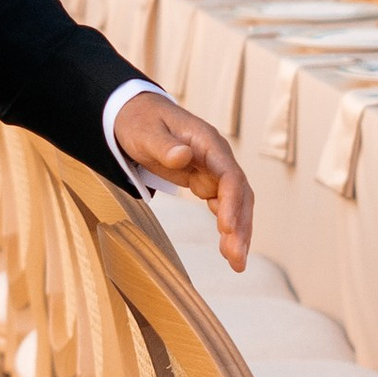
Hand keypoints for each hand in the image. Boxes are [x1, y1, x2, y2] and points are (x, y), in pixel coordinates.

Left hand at [114, 94, 253, 271]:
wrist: (136, 114)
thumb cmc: (140, 122)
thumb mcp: (145, 133)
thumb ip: (163, 145)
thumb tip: (183, 156)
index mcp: (207, 142)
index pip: (229, 175)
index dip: (231, 202)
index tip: (226, 228)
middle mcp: (217, 157)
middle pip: (239, 193)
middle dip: (241, 226)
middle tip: (237, 258)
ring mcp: (213, 169)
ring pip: (235, 203)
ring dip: (238, 231)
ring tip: (236, 263)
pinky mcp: (205, 180)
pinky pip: (223, 205)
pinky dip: (227, 227)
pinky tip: (227, 249)